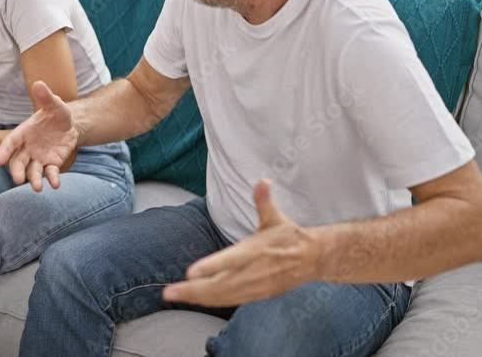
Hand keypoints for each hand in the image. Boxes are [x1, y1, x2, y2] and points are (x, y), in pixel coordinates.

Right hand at [0, 81, 77, 191]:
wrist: (70, 125)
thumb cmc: (57, 114)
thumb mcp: (54, 104)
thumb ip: (46, 97)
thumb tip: (38, 83)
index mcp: (23, 133)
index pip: (10, 143)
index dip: (4, 151)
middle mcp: (27, 148)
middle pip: (18, 161)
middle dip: (17, 171)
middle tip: (18, 180)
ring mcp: (38, 158)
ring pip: (32, 171)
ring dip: (33, 180)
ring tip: (37, 187)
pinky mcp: (51, 164)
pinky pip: (50, 173)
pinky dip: (52, 179)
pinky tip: (56, 185)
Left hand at [162, 179, 324, 306]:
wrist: (313, 260)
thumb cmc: (289, 236)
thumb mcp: (276, 217)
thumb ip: (264, 201)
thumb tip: (263, 180)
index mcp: (257, 250)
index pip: (232, 259)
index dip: (212, 266)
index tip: (190, 272)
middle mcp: (254, 271)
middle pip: (220, 284)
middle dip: (192, 290)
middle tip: (168, 292)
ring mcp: (255, 286)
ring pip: (222, 296)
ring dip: (196, 298)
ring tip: (173, 295)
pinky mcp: (257, 295)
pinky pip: (229, 301)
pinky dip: (210, 301)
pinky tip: (193, 300)